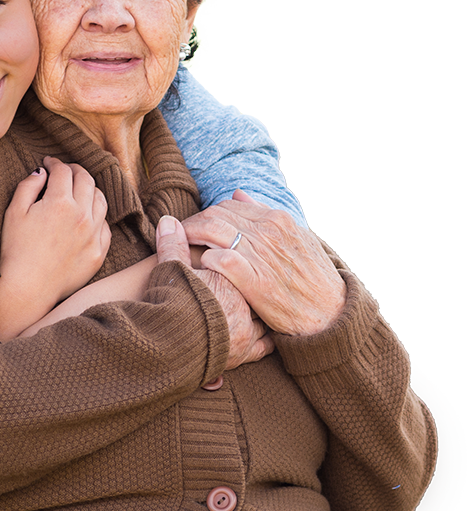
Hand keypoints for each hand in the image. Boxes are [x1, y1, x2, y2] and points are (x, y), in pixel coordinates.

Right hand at [0, 157, 110, 338]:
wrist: (27, 289)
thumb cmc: (15, 251)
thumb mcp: (14, 213)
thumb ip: (28, 186)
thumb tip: (41, 172)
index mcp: (60, 203)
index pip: (63, 171)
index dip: (55, 162)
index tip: (49, 163)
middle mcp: (82, 216)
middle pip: (87, 180)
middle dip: (75, 170)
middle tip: (65, 171)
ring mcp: (93, 236)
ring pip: (101, 200)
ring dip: (90, 189)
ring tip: (80, 190)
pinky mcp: (98, 254)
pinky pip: (105, 227)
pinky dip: (97, 216)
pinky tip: (87, 217)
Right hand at [156, 216, 273, 370]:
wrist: (170, 344)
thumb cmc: (172, 305)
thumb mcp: (170, 270)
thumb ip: (172, 245)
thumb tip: (168, 221)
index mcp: (232, 280)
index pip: (241, 265)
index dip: (236, 261)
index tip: (228, 262)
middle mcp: (245, 304)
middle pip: (256, 289)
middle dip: (253, 285)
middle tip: (245, 282)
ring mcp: (247, 330)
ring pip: (263, 316)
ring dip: (260, 311)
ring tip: (253, 306)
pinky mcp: (244, 353)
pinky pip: (264, 346)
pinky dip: (264, 340)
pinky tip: (260, 335)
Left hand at [180, 191, 346, 335]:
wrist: (331, 316)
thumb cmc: (311, 278)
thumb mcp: (295, 239)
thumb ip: (264, 215)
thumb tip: (237, 194)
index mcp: (278, 219)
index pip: (227, 205)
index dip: (205, 214)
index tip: (194, 226)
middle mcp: (270, 232)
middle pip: (215, 215)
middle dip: (192, 223)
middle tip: (179, 236)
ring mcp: (263, 256)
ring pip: (212, 232)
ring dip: (191, 238)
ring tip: (182, 249)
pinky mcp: (258, 282)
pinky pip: (221, 260)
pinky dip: (206, 260)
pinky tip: (201, 268)